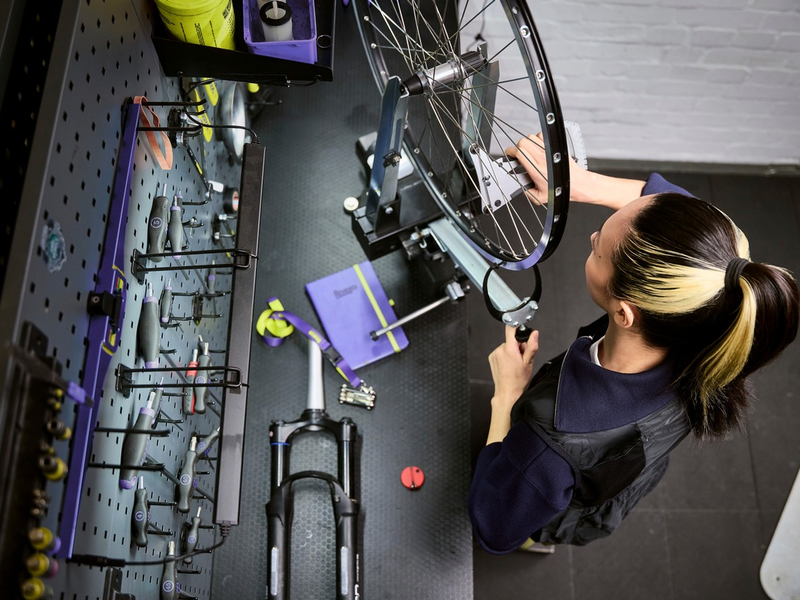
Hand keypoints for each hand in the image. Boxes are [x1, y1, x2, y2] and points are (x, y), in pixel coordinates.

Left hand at [488, 326, 538, 409]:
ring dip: (511, 351)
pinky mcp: (491, 358)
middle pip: (511, 340)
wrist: (508, 391)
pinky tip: (508, 364)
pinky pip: (500, 352)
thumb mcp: (529, 362)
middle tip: (521, 357)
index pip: (510, 329)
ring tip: (514, 363)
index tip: (521, 329)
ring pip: (506, 346)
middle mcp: (500, 350)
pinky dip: (505, 355)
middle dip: (518, 346)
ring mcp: (494, 354)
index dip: (517, 327)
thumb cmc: (518, 380)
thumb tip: (534, 334)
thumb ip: (532, 346)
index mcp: (509, 350)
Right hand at [506, 133, 644, 209]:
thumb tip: (519, 186)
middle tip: (519, 155)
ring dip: (527, 143)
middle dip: (518, 147)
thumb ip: (526, 192)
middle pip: (523, 142)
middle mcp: (542, 157)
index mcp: (536, 169)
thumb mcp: (538, 197)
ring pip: (531, 137)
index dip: (511, 152)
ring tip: (528, 152)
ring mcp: (549, 151)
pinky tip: (538, 148)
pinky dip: (538, 140)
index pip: (519, 152)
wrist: (577, 185)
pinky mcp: (555, 148)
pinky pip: (541, 137)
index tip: (509, 155)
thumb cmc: (561, 190)